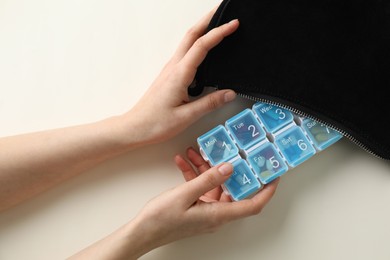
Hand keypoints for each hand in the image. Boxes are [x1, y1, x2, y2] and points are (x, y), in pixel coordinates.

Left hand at [123, 9, 238, 144]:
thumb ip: (209, 104)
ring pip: (187, 41)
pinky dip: (197, 43)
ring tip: (217, 24)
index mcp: (179, 74)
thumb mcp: (186, 116)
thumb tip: (230, 93)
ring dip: (202, 29)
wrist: (135, 127)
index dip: (218, 33)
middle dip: (207, 20)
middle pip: (191, 35)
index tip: (233, 24)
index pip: (202, 46)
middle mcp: (173, 67)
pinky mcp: (169, 75)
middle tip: (222, 12)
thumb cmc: (156, 123)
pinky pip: (185, 52)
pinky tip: (204, 48)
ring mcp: (170, 69)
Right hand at [131, 148, 279, 252]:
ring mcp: (204, 210)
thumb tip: (229, 168)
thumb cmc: (160, 220)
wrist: (142, 232)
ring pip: (213, 185)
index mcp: (218, 214)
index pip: (252, 204)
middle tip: (230, 152)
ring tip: (196, 152)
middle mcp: (215, 214)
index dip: (266, 191)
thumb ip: (208, 180)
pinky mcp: (194, 207)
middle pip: (231, 189)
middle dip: (229, 168)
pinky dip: (194, 174)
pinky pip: (200, 188)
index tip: (274, 176)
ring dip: (206, 168)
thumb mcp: (185, 195)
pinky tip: (184, 162)